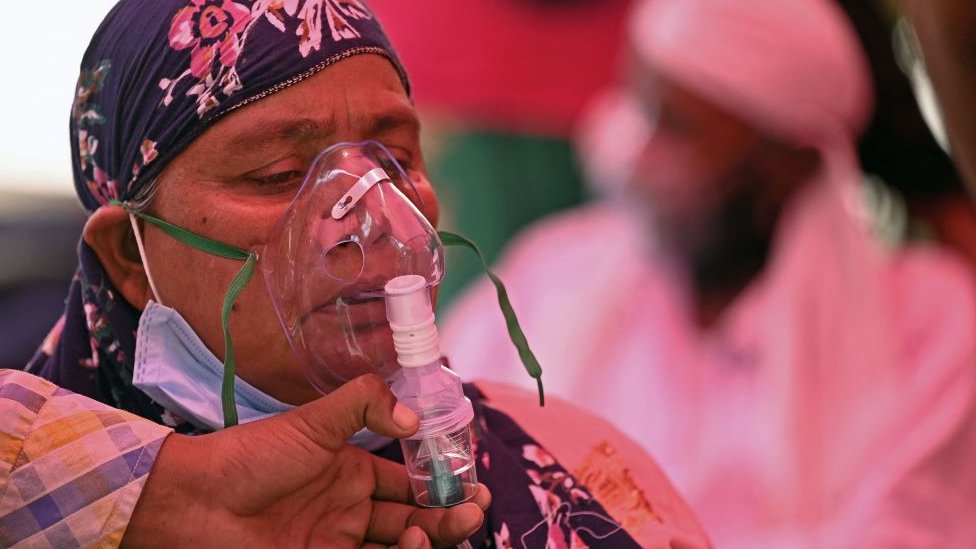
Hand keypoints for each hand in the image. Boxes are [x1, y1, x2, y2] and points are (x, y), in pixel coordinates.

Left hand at [123, 374, 489, 547]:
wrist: (196, 503)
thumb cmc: (252, 457)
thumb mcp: (311, 422)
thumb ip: (363, 404)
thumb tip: (414, 414)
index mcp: (352, 473)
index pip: (409, 482)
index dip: (442, 484)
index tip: (472, 483)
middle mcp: (350, 511)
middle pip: (414, 520)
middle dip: (448, 517)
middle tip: (474, 511)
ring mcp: (336, 543)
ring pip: (398, 548)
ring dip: (426, 541)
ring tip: (430, 532)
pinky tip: (410, 547)